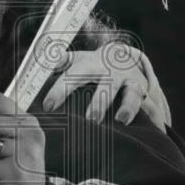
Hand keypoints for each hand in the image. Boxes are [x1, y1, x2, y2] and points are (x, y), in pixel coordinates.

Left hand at [41, 45, 169, 130]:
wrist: (122, 56)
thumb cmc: (89, 65)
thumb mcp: (74, 60)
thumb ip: (56, 62)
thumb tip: (38, 63)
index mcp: (89, 65)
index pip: (72, 76)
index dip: (60, 90)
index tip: (48, 106)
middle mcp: (110, 72)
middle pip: (105, 86)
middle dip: (98, 102)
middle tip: (90, 119)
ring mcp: (128, 81)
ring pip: (130, 94)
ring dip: (127, 107)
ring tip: (121, 120)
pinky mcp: (142, 91)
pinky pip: (146, 104)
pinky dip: (147, 115)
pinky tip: (146, 128)